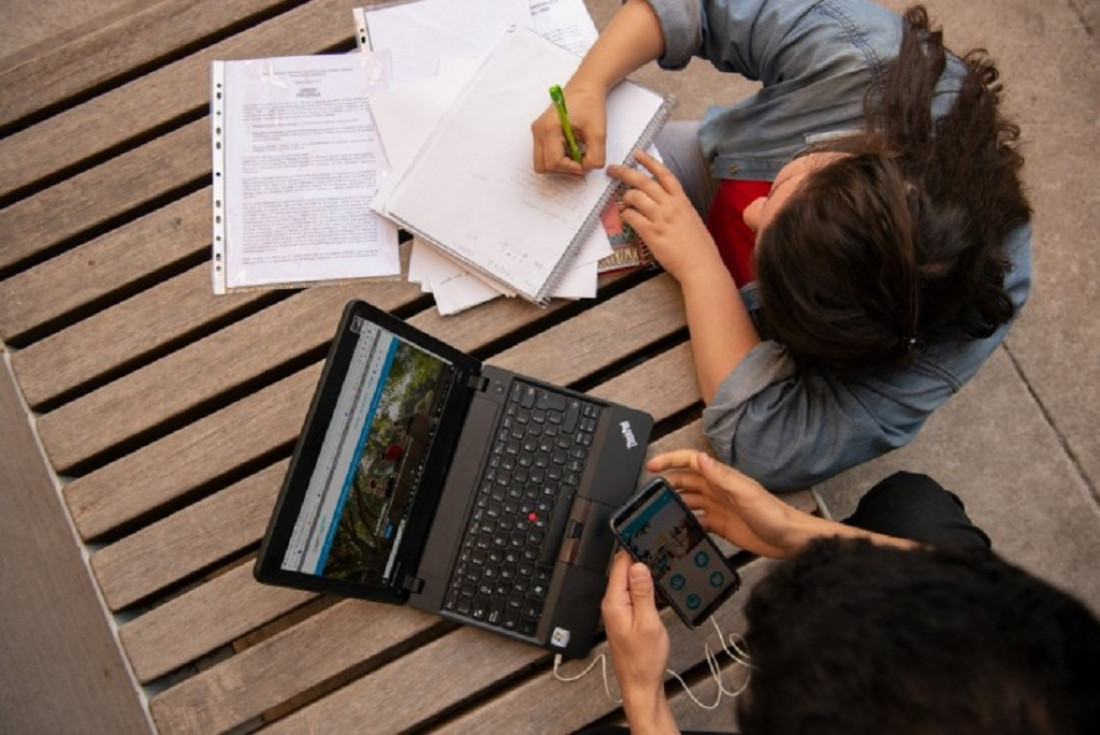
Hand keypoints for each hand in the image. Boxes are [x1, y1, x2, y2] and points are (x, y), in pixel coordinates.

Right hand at [531, 84, 607, 174]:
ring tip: (576, 154)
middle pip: (543, 166)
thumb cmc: (589, 104)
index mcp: (550, 128)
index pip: (554, 162)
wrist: (585, 88)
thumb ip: (595, 156)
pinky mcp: (541, 133)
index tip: (584, 164)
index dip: (571, 168)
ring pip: (542, 163)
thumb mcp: (599, 132)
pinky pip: (544, 155)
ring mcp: (537, 132)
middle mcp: (539, 131)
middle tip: (579, 162)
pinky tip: (571, 149)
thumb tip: (587, 168)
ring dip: (560, 165)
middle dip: (562, 169)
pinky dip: (558, 158)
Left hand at [601, 552, 675, 731]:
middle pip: (623, 570)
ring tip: (659, 566)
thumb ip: (643, 593)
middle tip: (658, 550)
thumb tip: (639, 567)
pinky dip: (643, 587)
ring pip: (629, 581)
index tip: (647, 540)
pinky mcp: (625, 616)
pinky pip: (632, 593)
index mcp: (614, 602)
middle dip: (639, 559)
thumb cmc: (644, 660)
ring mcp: (617, 610)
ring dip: (642, 573)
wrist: (641, 684)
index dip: (634, 550)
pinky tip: (654, 587)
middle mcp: (612, 604)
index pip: (619, 564)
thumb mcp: (648, 623)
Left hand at [608, 150, 724, 283]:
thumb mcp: (691, 218)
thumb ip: (677, 208)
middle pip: (644, 181)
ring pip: (635, 197)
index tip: (637, 154)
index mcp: (682, 200)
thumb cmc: (699, 246)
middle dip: (625, 172)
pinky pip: (632, 217)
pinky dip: (626, 214)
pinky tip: (626, 217)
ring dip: (626, 198)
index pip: (664, 174)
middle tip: (613, 169)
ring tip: (624, 203)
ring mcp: (660, 218)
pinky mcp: (651, 233)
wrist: (701, 265)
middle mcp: (671, 205)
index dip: (649, 161)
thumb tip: (662, 203)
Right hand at [647, 450, 821, 557]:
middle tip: (648, 490)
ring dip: (674, 502)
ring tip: (657, 509)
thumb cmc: (774, 514)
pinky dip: (686, 522)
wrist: (790, 540)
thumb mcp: (745, 493)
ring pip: (689, 500)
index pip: (690, 461)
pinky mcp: (720, 525)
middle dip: (667, 481)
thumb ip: (721, 475)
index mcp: (722, 478)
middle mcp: (718, 490)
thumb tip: (699, 458)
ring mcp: (718, 507)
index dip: (670, 460)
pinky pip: (697, 520)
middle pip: (685, 480)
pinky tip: (677, 528)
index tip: (653, 466)